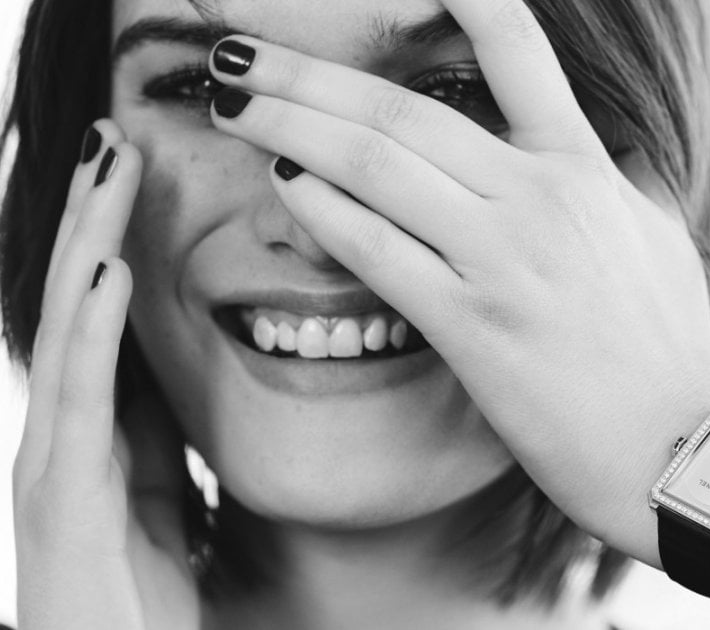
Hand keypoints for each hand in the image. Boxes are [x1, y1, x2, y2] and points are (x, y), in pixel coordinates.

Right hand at [12, 121, 199, 628]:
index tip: (127, 174)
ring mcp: (53, 464)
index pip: (95, 319)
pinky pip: (82, 399)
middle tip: (110, 139)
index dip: (106, 242)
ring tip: (108, 169)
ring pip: (69, 330)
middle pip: (73, 305)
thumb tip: (166, 381)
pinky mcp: (65, 499)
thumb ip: (156, 442)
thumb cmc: (137, 606)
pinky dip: (94, 328)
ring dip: (90, 242)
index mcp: (90, 435)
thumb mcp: (159, 504)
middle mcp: (60, 437)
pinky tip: (109, 271)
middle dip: (90, 219)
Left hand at [206, 0, 709, 551]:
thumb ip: (619, 185)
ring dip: (290, 128)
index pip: (519, 52)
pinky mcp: (469, 326)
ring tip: (235, 106)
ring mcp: (501, 260)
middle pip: (401, 110)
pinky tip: (284, 186)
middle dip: (308, 76)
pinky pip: (375, 251)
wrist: (681, 449)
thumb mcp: (657, 241)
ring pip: (374, 167)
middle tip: (241, 55)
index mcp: (585, 169)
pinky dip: (321, 211)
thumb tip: (602, 154)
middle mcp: (538, 199)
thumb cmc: (670, 349)